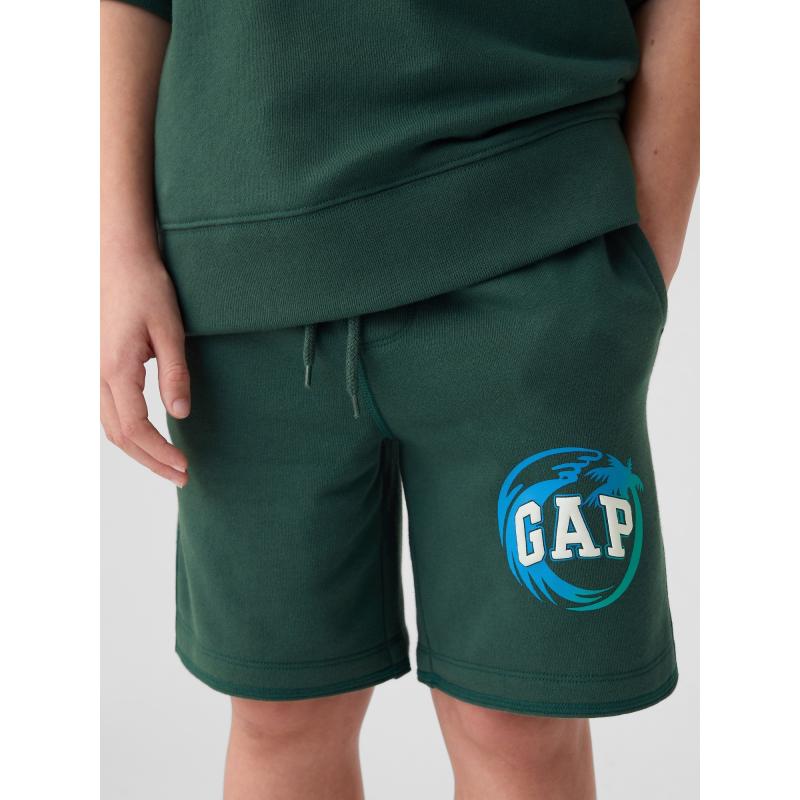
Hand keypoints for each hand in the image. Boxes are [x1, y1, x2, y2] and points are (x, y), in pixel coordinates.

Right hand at [101, 249, 189, 486]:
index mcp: (116, 369)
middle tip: (182, 477)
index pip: (135, 427)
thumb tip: (181, 413)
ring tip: (169, 465)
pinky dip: (130, 433)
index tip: (184, 467)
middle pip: (120, 435)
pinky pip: (111, 411)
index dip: (160, 452)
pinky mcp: (102, 367)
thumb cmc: (147, 289)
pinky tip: (150, 438)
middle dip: (151, 461)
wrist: (120, 260)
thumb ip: (175, 373)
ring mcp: (96, 373)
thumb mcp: (170, 330)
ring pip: (112, 426)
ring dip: (140, 450)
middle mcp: (99, 376)